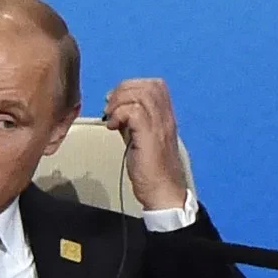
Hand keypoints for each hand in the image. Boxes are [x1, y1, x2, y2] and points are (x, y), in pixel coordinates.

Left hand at [102, 78, 191, 211]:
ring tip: (112, 118)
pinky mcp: (149, 136)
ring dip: (119, 102)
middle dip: (122, 91)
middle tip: (111, 109)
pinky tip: (113, 128)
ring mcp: (159, 125)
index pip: (155, 85)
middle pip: (146, 85)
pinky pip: (133, 111)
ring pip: (139, 94)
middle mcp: (166, 118)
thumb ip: (133, 123)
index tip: (118, 102)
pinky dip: (118, 115)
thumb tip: (118, 112)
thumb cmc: (153, 171)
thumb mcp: (142, 139)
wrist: (163, 192)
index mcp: (166, 117)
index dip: (132, 87)